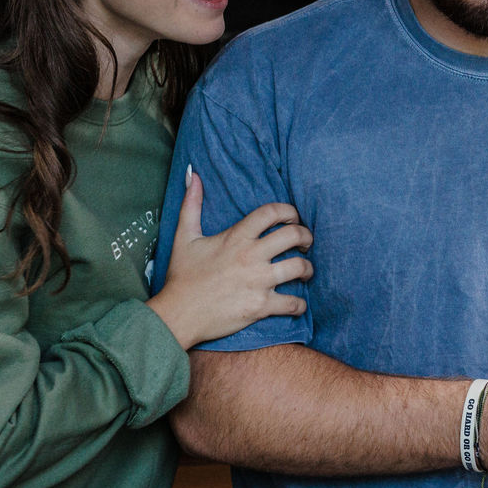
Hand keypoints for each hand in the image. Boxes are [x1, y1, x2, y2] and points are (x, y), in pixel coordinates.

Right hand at [147, 171, 312, 348]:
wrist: (179, 314)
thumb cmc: (183, 276)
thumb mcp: (184, 236)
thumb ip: (191, 203)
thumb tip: (192, 174)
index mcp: (237, 236)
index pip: (272, 213)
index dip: (289, 211)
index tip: (294, 217)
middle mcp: (251, 256)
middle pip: (294, 235)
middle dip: (306, 236)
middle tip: (306, 243)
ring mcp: (258, 281)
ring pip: (299, 267)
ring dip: (308, 269)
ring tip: (306, 271)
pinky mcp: (261, 306)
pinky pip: (293, 303)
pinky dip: (300, 305)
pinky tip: (299, 304)